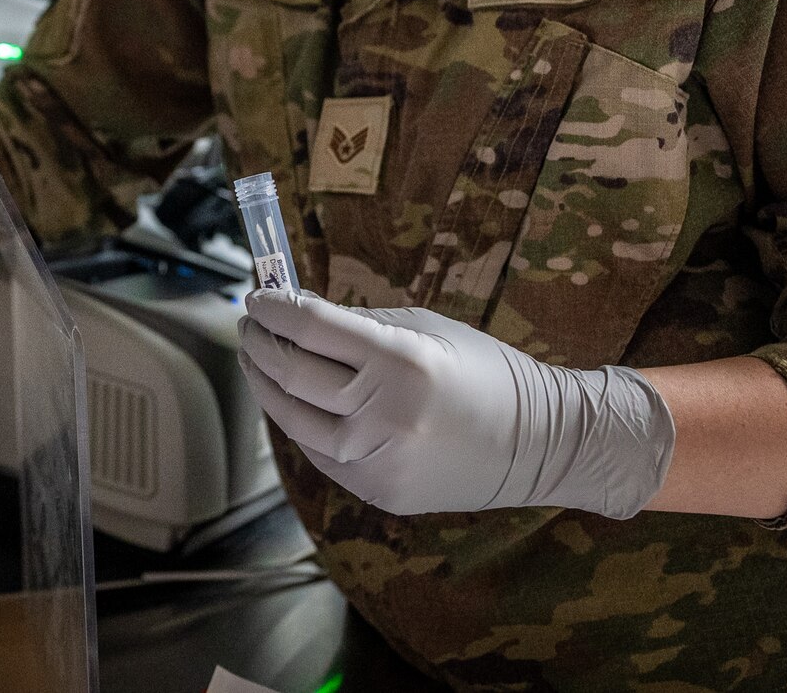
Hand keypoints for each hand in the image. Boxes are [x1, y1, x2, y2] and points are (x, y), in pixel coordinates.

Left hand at [238, 292, 673, 518]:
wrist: (537, 445)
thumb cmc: (485, 374)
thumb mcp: (427, 328)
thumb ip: (359, 324)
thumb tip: (298, 314)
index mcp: (400, 362)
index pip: (310, 329)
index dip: (274, 308)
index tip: (256, 296)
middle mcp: (382, 415)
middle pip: (290, 374)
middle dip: (259, 343)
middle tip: (248, 323)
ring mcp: (376, 461)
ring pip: (291, 420)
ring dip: (265, 383)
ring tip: (257, 358)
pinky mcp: (375, 491)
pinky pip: (318, 451)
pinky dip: (298, 420)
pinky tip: (293, 398)